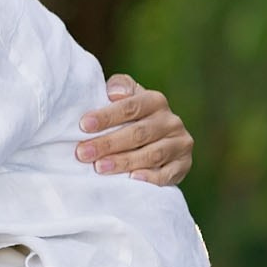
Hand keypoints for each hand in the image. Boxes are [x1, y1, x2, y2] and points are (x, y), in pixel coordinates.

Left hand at [77, 73, 193, 185]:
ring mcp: (180, 143)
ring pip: (152, 154)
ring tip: (99, 167)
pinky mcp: (183, 165)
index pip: (131, 107)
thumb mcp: (123, 98)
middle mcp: (171, 121)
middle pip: (139, 133)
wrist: (155, 142)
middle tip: (83, 153)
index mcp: (155, 101)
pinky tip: (132, 179)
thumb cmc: (129, 118)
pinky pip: (167, 174)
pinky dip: (150, 178)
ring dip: (124, 162)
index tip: (84, 125)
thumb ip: (118, 87)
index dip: (107, 116)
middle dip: (108, 144)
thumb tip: (114, 92)